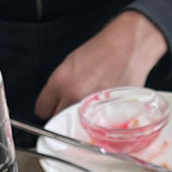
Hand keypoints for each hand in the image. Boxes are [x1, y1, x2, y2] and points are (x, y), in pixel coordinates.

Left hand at [34, 11, 167, 119]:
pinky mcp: (108, 113)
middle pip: (58, 119)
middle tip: (73, 105)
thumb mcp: (71, 63)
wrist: (129, 47)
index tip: (52, 107)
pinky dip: (98, 120)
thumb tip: (56, 98)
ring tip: (90, 106)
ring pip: (77, 124)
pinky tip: (103, 107)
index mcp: (61, 82)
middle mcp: (74, 96)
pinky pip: (97, 124)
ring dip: (80, 119)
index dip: (48, 108)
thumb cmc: (103, 50)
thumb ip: (60, 85)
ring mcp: (92, 107)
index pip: (42, 109)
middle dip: (63, 115)